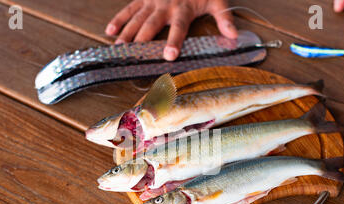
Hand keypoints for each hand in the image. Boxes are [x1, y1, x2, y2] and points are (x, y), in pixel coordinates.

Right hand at [105, 0, 237, 60]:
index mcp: (183, 9)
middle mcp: (165, 6)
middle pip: (151, 26)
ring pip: (137, 20)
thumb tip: (233, 37)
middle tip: (134, 58)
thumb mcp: (217, 0)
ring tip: (119, 50)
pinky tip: (110, 32)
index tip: (169, 55)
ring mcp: (152, 1)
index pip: (178, 28)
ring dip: (127, 35)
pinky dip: (119, 19)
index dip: (173, 41)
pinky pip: (129, 9)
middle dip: (142, 42)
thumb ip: (224, 18)